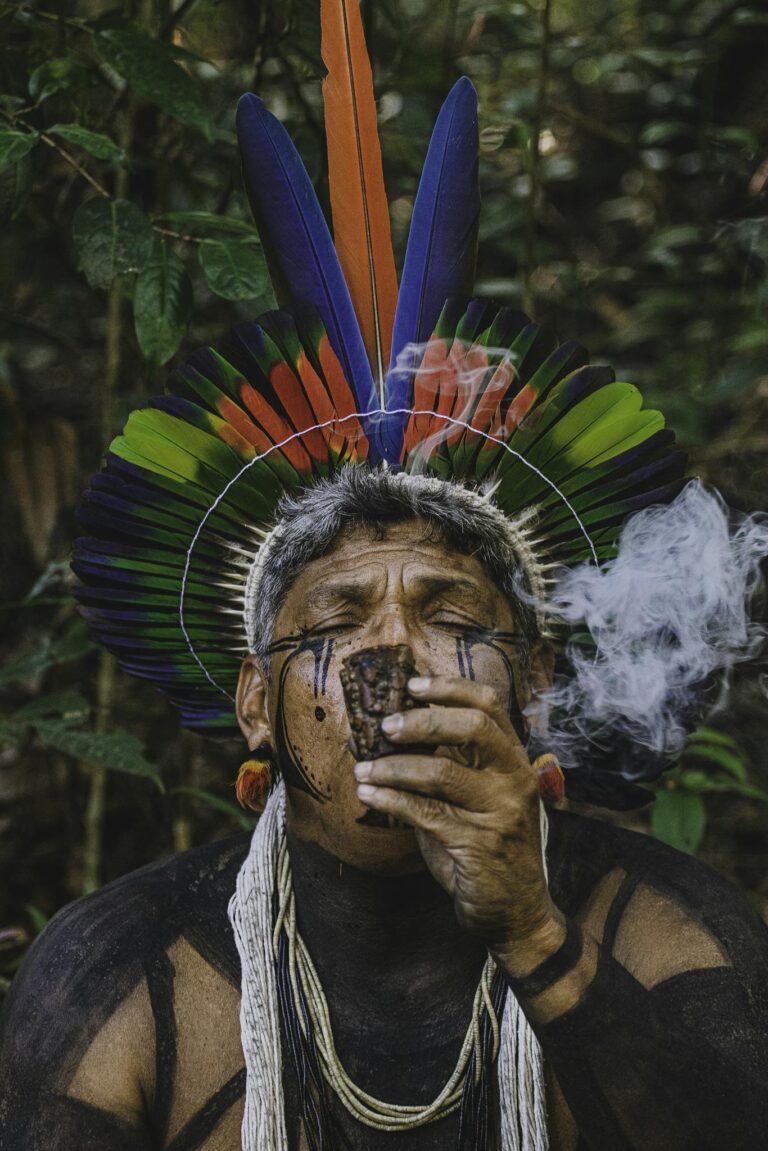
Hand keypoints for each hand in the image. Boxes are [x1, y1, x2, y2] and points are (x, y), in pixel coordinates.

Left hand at [353, 675, 565, 964]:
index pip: (489, 705)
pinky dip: (390, 801)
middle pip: (473, 728)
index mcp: (514, 760)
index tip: (412, 684)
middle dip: (422, 721)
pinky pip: (426, 813)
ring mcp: (501, 811)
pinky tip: (368, 796)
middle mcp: (514, 779)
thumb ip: (449, 765)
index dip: (450, 688)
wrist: (514, 911)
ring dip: (394, 767)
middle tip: (385, 726)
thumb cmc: (486, 847)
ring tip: (363, 769)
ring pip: (442, 772)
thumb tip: (393, 733)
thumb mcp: (476, 798)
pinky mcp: (479, 844)